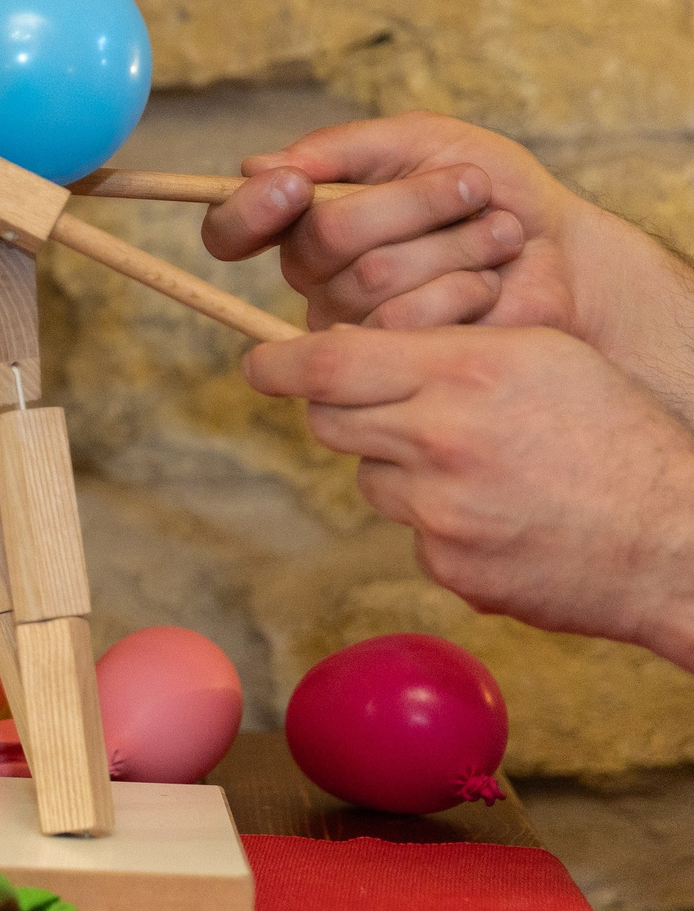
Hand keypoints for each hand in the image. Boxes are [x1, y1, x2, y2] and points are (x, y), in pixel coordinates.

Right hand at [203, 112, 693, 418]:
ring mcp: (356, 326)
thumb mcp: (423, 142)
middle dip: (407, 202)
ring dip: (452, 241)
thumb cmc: (494, 192)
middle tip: (470, 188)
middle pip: (319, 238)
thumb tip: (256, 166)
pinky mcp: (400, 362)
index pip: (231, 230)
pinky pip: (403, 323)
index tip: (289, 186)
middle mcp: (319, 278)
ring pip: (370, 276)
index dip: (246, 211)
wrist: (567, 252)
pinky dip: (463, 287)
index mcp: (308, 223)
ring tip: (499, 234)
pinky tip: (490, 283)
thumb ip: (341, 148)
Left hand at [245, 324, 693, 671]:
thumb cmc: (619, 434)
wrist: (677, 540)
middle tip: (378, 406)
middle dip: (339, 410)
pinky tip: (498, 512)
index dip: (278, 362)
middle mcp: (441, 439)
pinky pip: (411, 531)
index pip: (329, 362)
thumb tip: (355, 345)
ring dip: (399, 466)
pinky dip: (438, 520)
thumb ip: (449, 345)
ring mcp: (441, 511)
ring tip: (477, 464)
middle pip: (330, 420)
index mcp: (466, 373)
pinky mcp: (448, 566)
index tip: (257, 362)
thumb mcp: (544, 356)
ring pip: (371, 477)